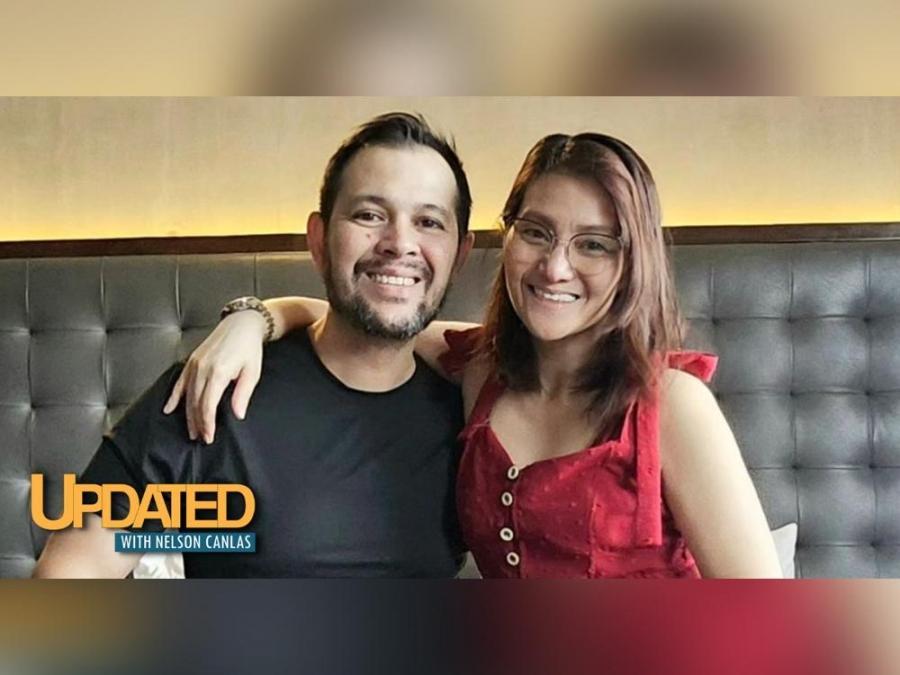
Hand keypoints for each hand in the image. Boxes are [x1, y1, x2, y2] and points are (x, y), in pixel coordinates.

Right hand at [163, 311, 266, 443]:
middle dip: (198, 423)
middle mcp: (202, 368)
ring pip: (186, 396)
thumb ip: (243, 394)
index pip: (208, 405)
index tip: (209, 437)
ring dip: (188, 415)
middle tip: (201, 438)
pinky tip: (168, 409)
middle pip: (195, 403)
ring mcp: (194, 364)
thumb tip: (237, 414)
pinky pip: (179, 382)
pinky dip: (173, 397)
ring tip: (191, 430)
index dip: (207, 423)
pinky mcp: (192, 361)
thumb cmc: (249, 347)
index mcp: (218, 372)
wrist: (241, 323)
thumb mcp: (253, 372)